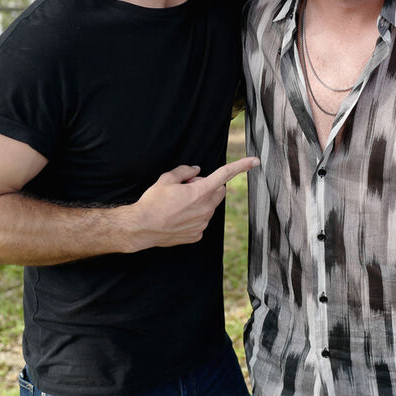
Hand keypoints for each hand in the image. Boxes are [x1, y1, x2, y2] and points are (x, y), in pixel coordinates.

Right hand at [125, 157, 259, 250]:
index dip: (241, 166)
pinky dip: (194, 217)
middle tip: (187, 188)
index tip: (255, 161)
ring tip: (178, 205)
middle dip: (208, 186)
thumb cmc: (152, 202)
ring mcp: (203, 223)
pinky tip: (178, 218)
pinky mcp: (197, 234)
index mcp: (200, 192)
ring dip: (200, 202)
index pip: (225, 174)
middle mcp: (205, 208)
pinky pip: (202, 221)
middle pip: (219, 191)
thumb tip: (196, 170)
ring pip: (210, 206)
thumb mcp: (166, 179)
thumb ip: (185, 171)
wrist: (141, 228)